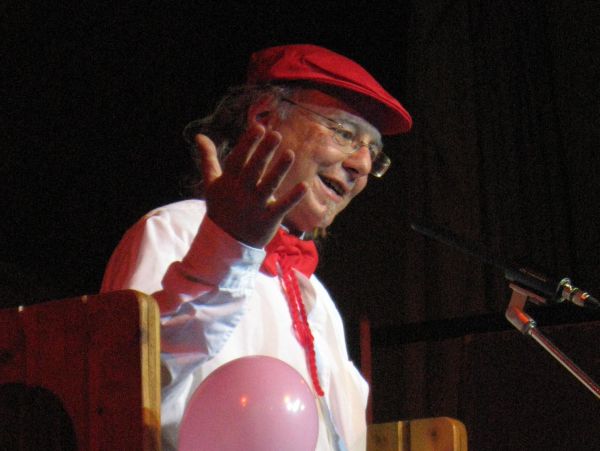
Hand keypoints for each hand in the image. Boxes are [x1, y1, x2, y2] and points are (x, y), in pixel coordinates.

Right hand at [195, 123, 306, 247]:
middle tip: (276, 135)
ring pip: (268, 185)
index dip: (248, 143)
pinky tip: (304, 185)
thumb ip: (208, 159)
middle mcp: (241, 192)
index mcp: (228, 182)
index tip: (259, 127)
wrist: (225, 242)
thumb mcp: (212, 183)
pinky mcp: (268, 219)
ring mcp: (255, 206)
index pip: (238, 159)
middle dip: (264, 152)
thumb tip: (199, 135)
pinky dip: (293, 197)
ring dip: (279, 170)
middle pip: (254, 169)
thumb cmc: (221, 208)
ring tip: (290, 154)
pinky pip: (282, 206)